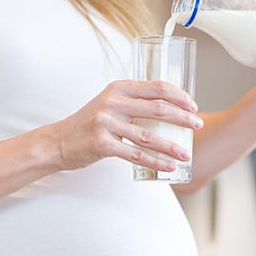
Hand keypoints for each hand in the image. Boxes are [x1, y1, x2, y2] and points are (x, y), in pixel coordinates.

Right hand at [41, 80, 202, 172]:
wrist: (58, 142)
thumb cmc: (88, 124)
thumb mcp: (108, 104)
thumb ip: (132, 102)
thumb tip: (167, 108)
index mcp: (118, 88)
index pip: (156, 87)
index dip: (179, 96)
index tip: (193, 106)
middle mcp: (113, 102)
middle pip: (158, 109)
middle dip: (183, 118)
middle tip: (197, 126)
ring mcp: (106, 123)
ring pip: (149, 135)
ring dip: (171, 146)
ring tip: (187, 154)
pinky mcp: (102, 144)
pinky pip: (135, 155)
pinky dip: (155, 162)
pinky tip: (168, 167)